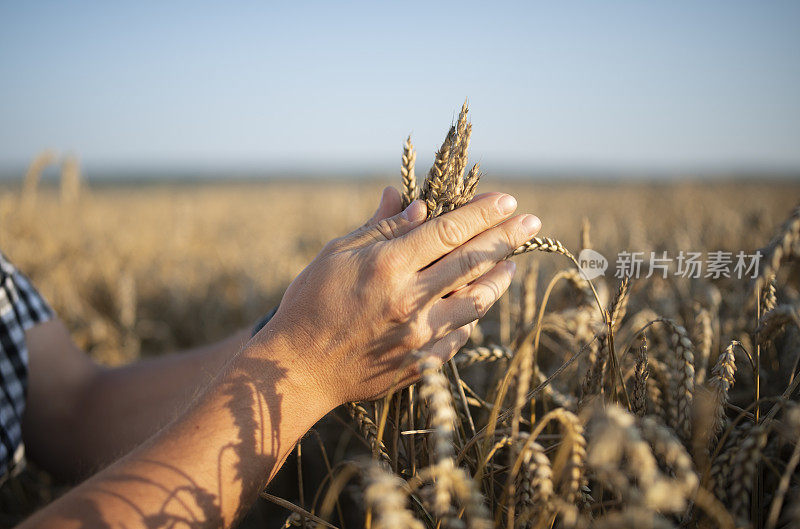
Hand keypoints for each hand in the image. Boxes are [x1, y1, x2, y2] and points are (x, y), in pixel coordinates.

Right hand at [254, 187, 540, 405]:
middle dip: (506, 238)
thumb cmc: (309, 303)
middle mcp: (410, 300)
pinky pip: (459, 337)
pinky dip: (472, 317)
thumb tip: (415, 202)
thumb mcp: (337, 254)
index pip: (448, 231)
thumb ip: (379, 228)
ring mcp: (418, 336)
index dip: (482, 213)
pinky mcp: (420, 363)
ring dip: (499, 279)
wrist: (296, 370)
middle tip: (533, 223)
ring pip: (475, 302)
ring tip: (512, 265)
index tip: (509, 201)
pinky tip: (477, 304)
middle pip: (472, 262)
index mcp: (388, 266)